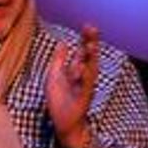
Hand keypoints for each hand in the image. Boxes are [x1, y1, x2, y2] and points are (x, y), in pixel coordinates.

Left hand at [46, 23, 99, 147]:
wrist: (63, 122)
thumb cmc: (60, 99)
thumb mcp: (55, 76)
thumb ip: (59, 60)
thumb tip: (62, 42)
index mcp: (77, 69)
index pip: (83, 50)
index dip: (85, 39)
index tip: (88, 25)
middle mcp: (84, 76)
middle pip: (89, 56)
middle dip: (91, 43)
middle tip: (92, 29)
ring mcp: (84, 86)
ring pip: (90, 69)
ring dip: (91, 57)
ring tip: (90, 44)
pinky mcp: (82, 97)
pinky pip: (85, 86)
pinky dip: (84, 77)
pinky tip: (83, 67)